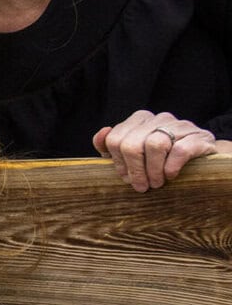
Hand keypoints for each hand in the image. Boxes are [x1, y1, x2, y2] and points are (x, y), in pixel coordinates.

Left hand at [92, 110, 217, 191]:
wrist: (202, 158)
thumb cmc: (162, 158)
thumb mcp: (134, 153)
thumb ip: (111, 146)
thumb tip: (102, 134)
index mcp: (139, 120)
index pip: (115, 139)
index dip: (118, 163)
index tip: (126, 178)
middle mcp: (158, 118)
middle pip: (132, 144)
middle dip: (134, 170)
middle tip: (141, 186)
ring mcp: (179, 125)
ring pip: (155, 145)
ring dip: (153, 171)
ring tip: (156, 184)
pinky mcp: (198, 137)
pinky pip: (180, 150)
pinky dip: (171, 167)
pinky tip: (170, 176)